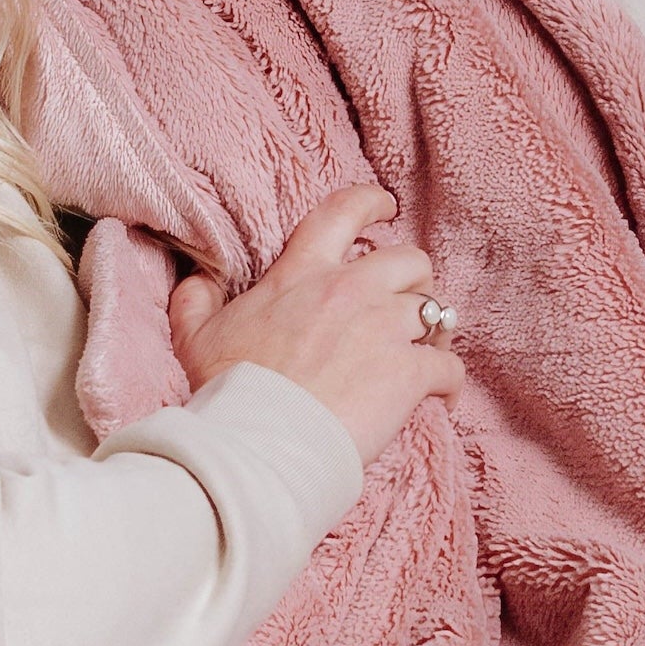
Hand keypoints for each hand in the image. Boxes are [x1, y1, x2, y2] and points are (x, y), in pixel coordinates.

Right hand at [166, 185, 461, 466]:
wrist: (259, 442)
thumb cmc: (228, 392)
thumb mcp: (195, 337)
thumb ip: (195, 300)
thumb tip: (198, 280)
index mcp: (303, 274)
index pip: (344, 212)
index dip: (371, 202)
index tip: (384, 207)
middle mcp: (351, 290)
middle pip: (410, 260)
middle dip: (414, 278)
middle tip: (405, 301)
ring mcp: (384, 330)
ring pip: (435, 309)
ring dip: (434, 328)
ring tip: (425, 350)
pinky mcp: (409, 374)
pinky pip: (449, 366)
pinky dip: (449, 380)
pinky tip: (441, 396)